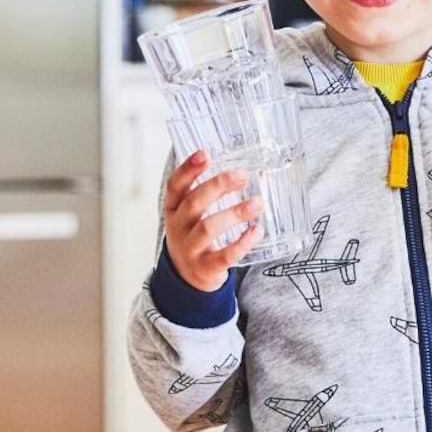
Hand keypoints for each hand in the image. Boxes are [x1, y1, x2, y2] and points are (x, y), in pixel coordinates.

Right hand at [163, 150, 264, 290]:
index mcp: (174, 209)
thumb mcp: (190, 214)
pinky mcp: (205, 268)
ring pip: (208, 228)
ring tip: (258, 203)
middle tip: (242, 175)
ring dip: (234, 213)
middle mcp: (178, 227)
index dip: (188, 169)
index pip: (175, 186)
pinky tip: (257, 231)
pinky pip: (223, 256)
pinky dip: (241, 243)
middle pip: (194, 203)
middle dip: (218, 187)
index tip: (205, 153)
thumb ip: (207, 193)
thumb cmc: (194, 236)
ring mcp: (190, 249)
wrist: (187, 278)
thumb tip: (241, 168)